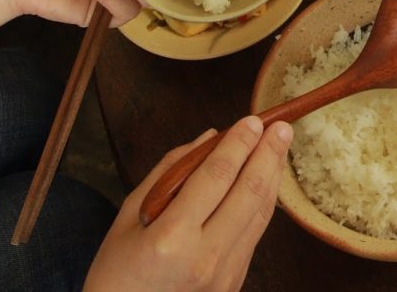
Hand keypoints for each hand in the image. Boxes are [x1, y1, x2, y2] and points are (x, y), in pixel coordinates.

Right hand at [85, 116, 292, 291]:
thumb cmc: (116, 273)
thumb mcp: (127, 217)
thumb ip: (169, 172)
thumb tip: (208, 139)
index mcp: (171, 238)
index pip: (216, 177)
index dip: (238, 144)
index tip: (252, 121)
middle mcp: (204, 257)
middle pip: (249, 193)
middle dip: (268, 154)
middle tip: (280, 127)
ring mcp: (224, 274)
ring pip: (260, 214)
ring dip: (273, 176)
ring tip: (279, 147)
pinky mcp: (234, 282)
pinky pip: (255, 233)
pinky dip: (264, 202)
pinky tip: (266, 182)